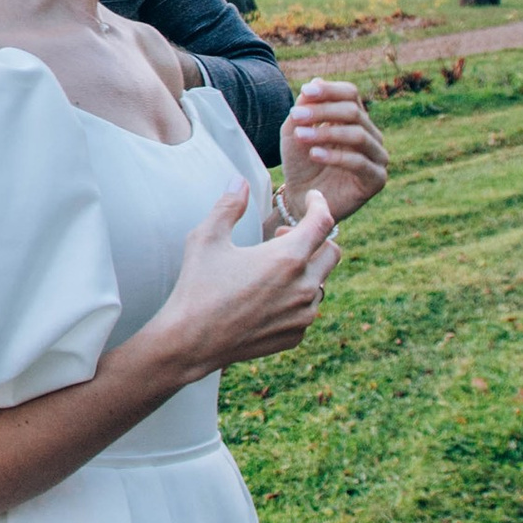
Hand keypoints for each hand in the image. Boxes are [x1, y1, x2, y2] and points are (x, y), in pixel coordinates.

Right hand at [145, 186, 339, 385]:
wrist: (190, 341)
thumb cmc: (197, 286)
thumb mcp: (207, 238)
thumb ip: (228, 206)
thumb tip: (238, 181)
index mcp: (288, 258)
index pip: (323, 221)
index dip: (319, 204)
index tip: (312, 199)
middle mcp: (304, 287)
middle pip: (332, 252)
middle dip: (315, 239)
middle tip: (283, 237)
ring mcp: (302, 315)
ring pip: (321, 283)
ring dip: (305, 270)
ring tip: (272, 268)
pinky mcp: (295, 335)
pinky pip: (307, 310)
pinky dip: (296, 298)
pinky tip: (267, 296)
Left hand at [280, 79, 387, 225]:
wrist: (301, 200)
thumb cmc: (300, 163)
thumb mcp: (295, 131)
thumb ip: (305, 107)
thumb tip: (316, 80)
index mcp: (354, 119)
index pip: (351, 94)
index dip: (330, 90)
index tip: (306, 91)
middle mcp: (370, 135)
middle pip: (353, 112)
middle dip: (322, 112)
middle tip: (296, 116)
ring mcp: (377, 157)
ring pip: (358, 135)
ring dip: (326, 133)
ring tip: (301, 136)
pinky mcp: (376, 179)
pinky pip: (360, 162)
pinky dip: (336, 156)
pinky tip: (314, 155)